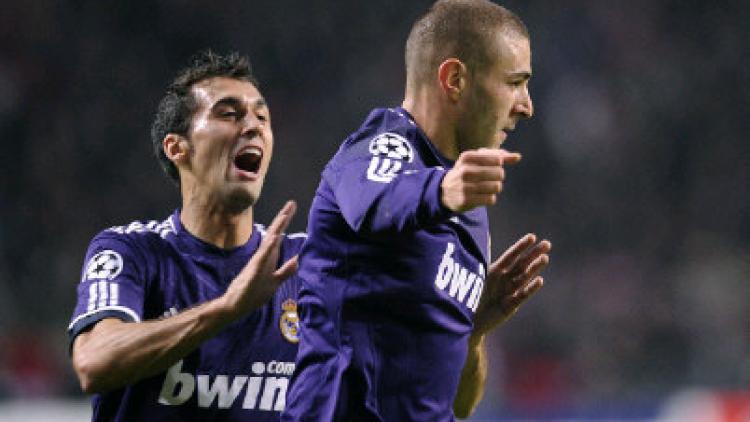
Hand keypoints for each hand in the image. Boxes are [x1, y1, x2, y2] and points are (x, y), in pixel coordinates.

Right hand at [222, 200, 298, 315]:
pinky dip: (268, 249)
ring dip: (276, 229)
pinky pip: (262, 259)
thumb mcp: (274, 281)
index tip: (293, 206)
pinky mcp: (253, 273)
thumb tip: (298, 261)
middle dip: (283, 219)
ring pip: (269, 243)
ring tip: (284, 215)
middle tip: (292, 203)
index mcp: (268, 258)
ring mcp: (257, 264)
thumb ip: (286, 270)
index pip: (278, 236)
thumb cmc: (252, 292)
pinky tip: (274, 239)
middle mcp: (263, 257)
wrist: (234, 305)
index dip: (285, 222)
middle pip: (274, 234)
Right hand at [440, 148, 520, 212]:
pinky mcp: (466, 200)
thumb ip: (499, 156)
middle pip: (499, 173)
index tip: (491, 166)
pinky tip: (482, 196)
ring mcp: (464, 186)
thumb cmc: (467, 172)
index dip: (499, 164)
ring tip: (486, 187)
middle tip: (489, 178)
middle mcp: (464, 170)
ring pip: (497, 187)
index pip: (497, 159)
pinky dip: (490, 198)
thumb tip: (518, 157)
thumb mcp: (478, 160)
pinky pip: (491, 199)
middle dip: (498, 177)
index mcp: (467, 157)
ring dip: (495, 188)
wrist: (445, 191)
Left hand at [472, 234, 550, 337]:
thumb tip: (481, 236)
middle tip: (547, 244)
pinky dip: (530, 288)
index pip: (510, 256)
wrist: (470, 322)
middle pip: (521, 264)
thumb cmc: (471, 298)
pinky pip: (522, 295)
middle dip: (533, 254)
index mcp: (495, 271)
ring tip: (545, 258)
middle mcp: (505, 280)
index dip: (520, 247)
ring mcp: (509, 292)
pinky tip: (540, 280)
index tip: (532, 236)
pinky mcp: (511, 305)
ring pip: (524, 278)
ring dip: (534, 268)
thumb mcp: (476, 277)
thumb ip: (482, 258)